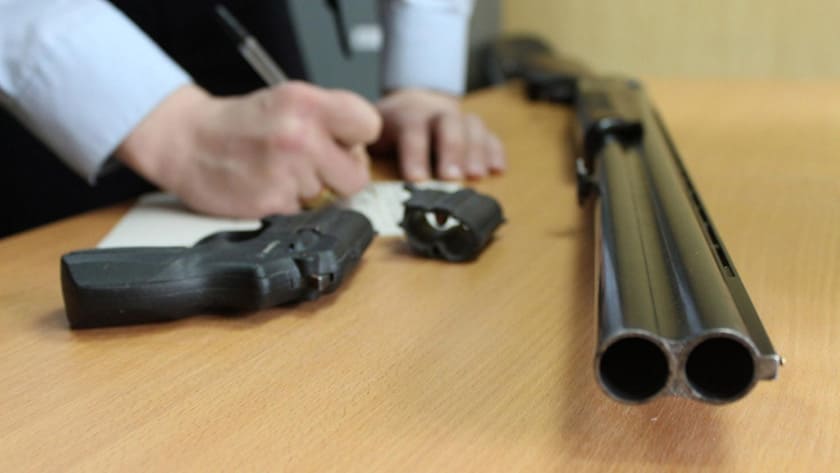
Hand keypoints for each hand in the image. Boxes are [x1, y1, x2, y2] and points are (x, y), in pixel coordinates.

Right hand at [116, 82, 380, 217]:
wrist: (187, 141)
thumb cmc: (241, 123)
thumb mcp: (289, 100)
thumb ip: (331, 120)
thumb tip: (362, 151)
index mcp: (308, 103)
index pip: (369, 126)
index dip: (357, 139)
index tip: (342, 141)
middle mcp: (300, 135)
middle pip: (357, 174)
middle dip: (339, 174)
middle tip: (312, 164)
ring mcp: (287, 171)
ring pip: (330, 197)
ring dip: (311, 190)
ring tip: (281, 171)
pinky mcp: (273, 202)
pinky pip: (304, 213)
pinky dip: (289, 205)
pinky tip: (269, 186)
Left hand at [372, 88, 505, 180]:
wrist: (412, 102)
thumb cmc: (388, 128)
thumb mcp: (369, 133)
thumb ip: (362, 149)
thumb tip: (351, 172)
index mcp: (405, 115)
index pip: (411, 130)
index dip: (415, 153)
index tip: (417, 179)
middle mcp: (435, 112)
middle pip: (448, 124)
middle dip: (451, 151)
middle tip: (452, 177)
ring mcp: (458, 117)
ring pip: (472, 126)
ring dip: (476, 152)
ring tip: (477, 176)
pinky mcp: (475, 128)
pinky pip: (490, 135)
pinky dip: (495, 151)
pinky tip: (498, 169)